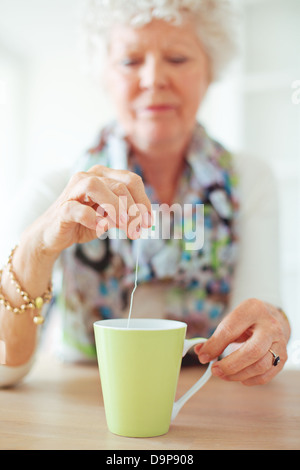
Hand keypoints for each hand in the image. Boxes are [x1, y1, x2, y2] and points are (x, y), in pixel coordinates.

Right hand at [33, 165, 151, 255]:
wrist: (53, 234)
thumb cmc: (84, 222)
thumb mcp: (110, 218)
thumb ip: (126, 214)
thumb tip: (144, 220)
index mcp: (103, 175)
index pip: (131, 180)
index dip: (144, 201)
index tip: (148, 222)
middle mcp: (88, 177)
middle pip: (119, 185)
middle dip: (133, 210)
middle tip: (138, 230)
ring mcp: (73, 190)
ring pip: (96, 187)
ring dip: (115, 208)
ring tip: (123, 226)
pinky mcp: (62, 207)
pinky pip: (78, 209)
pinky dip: (92, 219)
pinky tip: (100, 228)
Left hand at [194, 298, 289, 385]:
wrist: (273, 319)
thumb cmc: (249, 321)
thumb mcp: (232, 320)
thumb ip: (217, 336)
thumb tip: (200, 352)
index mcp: (253, 309)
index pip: (230, 330)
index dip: (214, 346)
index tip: (203, 357)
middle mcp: (270, 325)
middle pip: (252, 351)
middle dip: (230, 365)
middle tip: (215, 370)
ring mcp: (279, 342)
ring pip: (260, 365)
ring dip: (238, 375)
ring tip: (223, 375)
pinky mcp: (283, 356)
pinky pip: (266, 375)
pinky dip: (250, 379)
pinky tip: (239, 377)